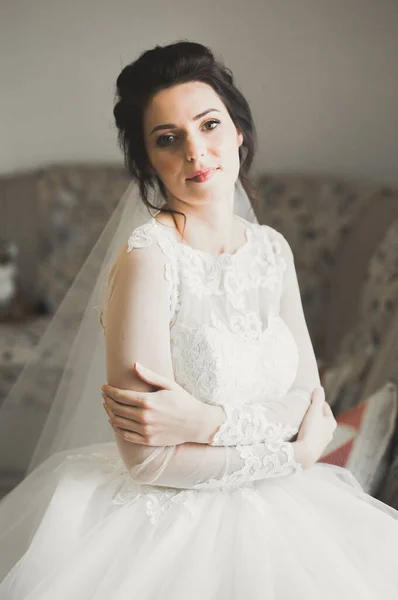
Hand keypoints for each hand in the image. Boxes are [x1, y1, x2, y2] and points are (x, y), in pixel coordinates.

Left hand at [102, 363, 223, 445]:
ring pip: (118, 422)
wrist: (196, 423)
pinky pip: (125, 435)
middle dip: (107, 400)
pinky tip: (114, 421)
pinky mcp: (147, 440)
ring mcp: (145, 430)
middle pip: (116, 408)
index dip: (109, 391)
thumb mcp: (168, 385)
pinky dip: (116, 428)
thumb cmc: (183, 401)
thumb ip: (150, 376)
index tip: (104, 387)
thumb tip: (135, 364)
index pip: (120, 396)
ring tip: (107, 406)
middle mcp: (144, 417)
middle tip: (104, 395)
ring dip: (109, 413)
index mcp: (148, 401)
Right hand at [296, 387, 336, 466]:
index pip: (324, 407)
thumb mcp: (314, 411)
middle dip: (313, 412)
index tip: (309, 397)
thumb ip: (317, 398)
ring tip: (300, 419)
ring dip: (310, 423)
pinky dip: (306, 432)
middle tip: (303, 407)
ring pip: (316, 428)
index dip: (317, 401)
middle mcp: (329, 433)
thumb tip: (319, 388)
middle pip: (321, 418)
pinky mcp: (314, 449)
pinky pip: (311, 436)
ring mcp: (322, 442)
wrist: (305, 453)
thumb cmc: (311, 430)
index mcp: (331, 423)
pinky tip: (299, 432)